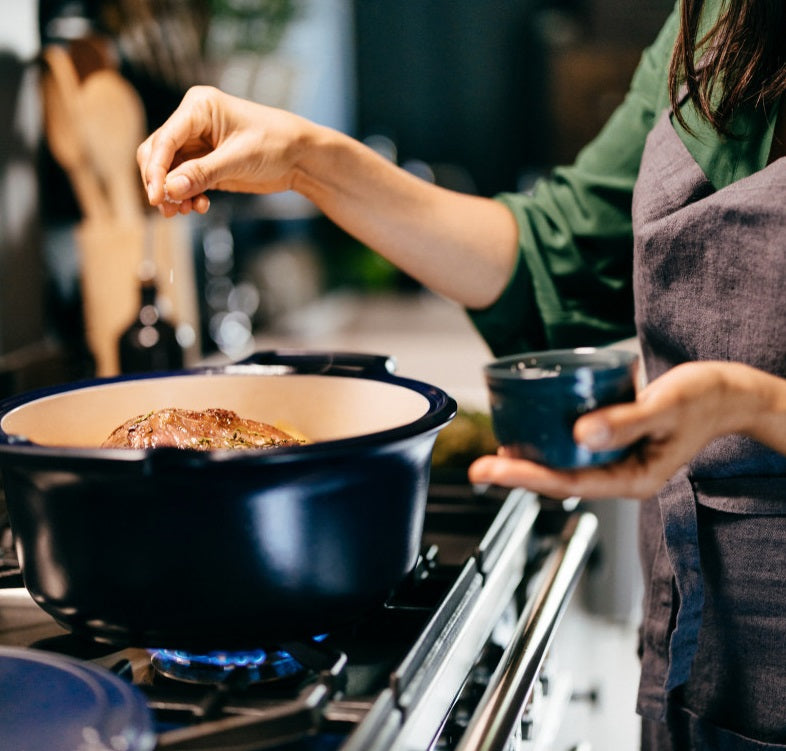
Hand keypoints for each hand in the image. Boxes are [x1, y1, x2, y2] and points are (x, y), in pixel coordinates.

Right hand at [136, 86, 315, 216]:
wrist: (301, 156)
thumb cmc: (276, 143)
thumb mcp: (239, 159)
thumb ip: (203, 174)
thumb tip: (170, 189)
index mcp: (199, 107)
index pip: (165, 139)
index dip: (156, 169)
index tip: (156, 196)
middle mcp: (193, 122)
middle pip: (159, 154)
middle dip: (160, 182)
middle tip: (168, 208)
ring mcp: (198, 143)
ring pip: (170, 171)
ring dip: (173, 192)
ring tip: (183, 211)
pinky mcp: (207, 163)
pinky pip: (186, 181)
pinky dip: (187, 195)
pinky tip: (199, 206)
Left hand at [468, 361, 785, 499]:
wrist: (729, 392)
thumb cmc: (706, 399)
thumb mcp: (667, 407)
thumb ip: (626, 421)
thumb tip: (580, 433)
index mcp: (634, 478)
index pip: (569, 482)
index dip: (527, 477)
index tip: (494, 468)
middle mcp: (621, 473)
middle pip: (559, 479)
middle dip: (518, 473)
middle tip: (479, 466)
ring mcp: (616, 459)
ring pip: (564, 465)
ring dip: (530, 460)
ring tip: (493, 455)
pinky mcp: (614, 440)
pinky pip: (574, 446)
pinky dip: (549, 440)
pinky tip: (529, 430)